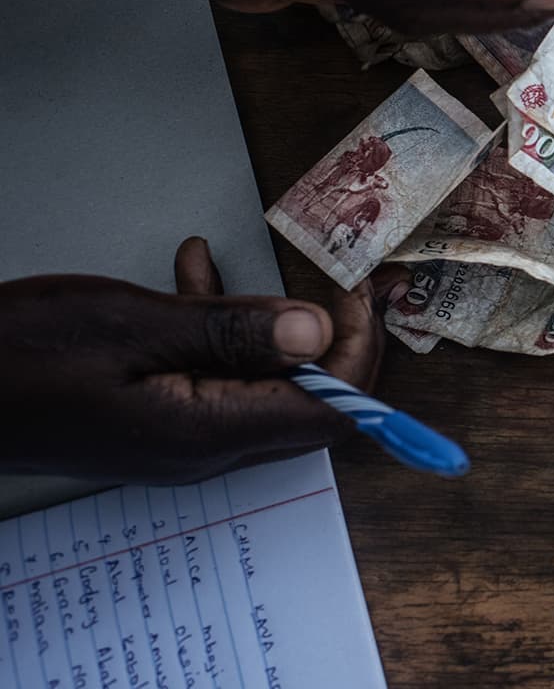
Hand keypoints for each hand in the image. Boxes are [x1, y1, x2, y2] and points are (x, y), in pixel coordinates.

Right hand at [0, 238, 384, 483]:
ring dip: (269, 322)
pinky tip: (193, 273)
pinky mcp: (153, 419)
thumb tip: (319, 333)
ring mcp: (178, 437)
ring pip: (261, 381)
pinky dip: (217, 325)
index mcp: (209, 431)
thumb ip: (232, 330)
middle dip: (335, 338)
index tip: (360, 294)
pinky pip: (214, 375)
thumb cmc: (16, 358)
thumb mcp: (132, 325)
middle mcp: (204, 447)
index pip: (334, 413)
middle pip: (310, 404)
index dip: (362, 355)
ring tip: (259, 263)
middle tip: (342, 280)